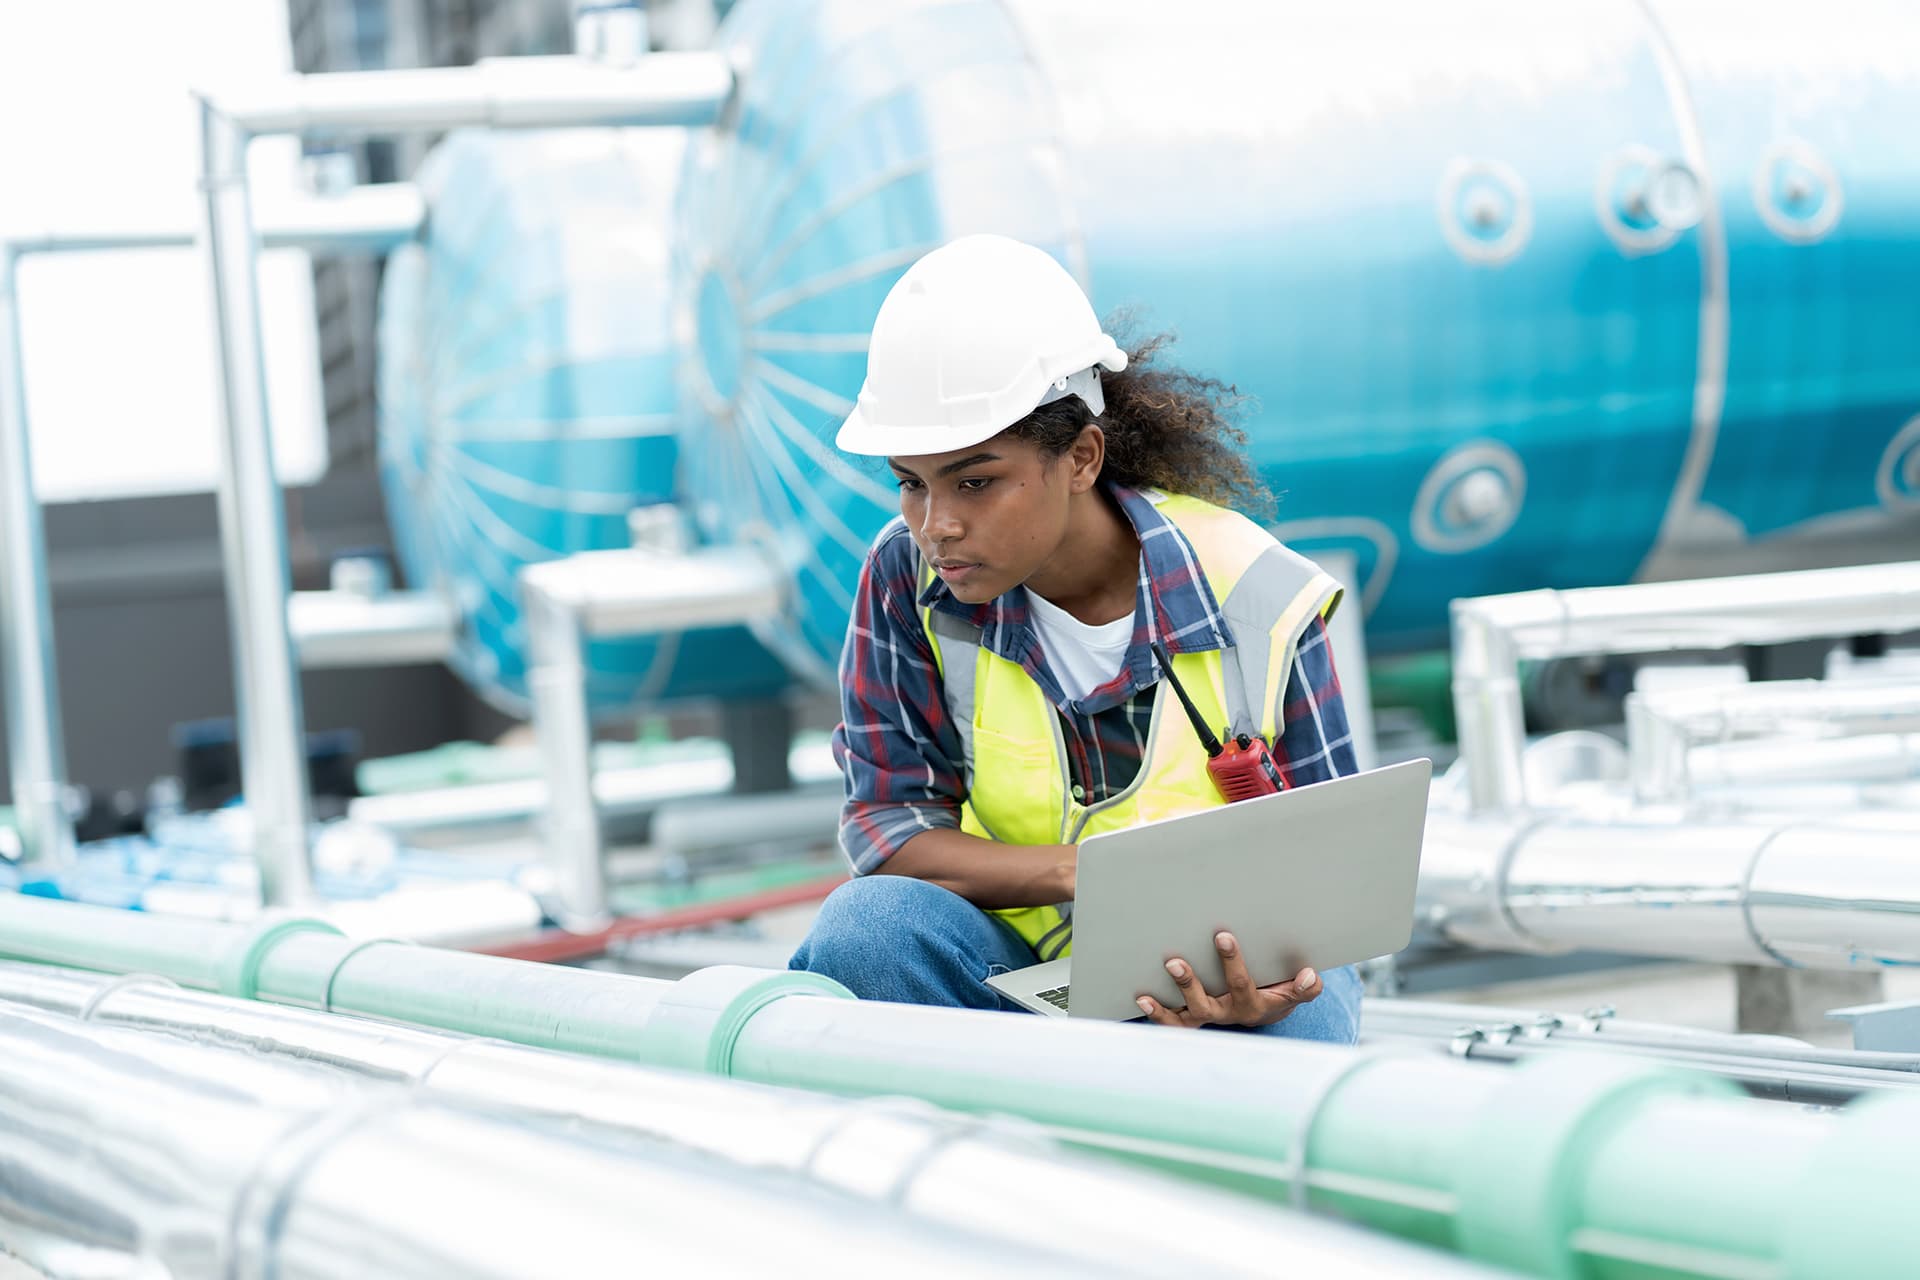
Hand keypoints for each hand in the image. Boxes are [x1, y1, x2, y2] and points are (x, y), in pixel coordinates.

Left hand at [1135, 931, 1319, 1028]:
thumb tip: (1309, 975)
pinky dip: (1157, 1014)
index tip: (1222, 935)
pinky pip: (1173, 1022)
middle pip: (1205, 1005)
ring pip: (1184, 1017)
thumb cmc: (1278, 992)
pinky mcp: (1191, 1019)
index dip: (1232, 961)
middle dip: (1189, 984)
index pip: (1241, 984)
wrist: (1267, 1012)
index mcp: (1251, 1005)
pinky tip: (1141, 998)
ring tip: (1147, 993)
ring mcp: (1207, 1017)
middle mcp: (1225, 1014)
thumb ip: (1306, 987)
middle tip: (1174, 962)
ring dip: (1165, 1006)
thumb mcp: (1295, 991)